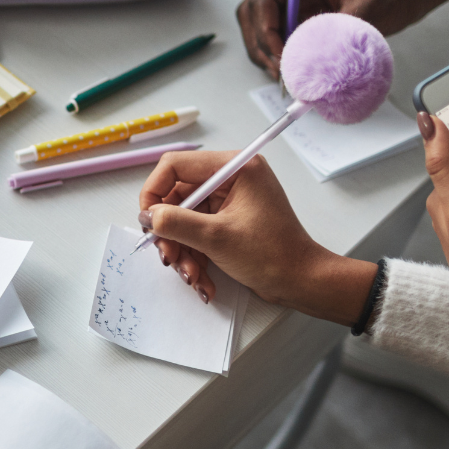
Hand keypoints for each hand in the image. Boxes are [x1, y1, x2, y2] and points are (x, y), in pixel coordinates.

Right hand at [138, 150, 376, 323]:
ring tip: (192, 277)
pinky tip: (202, 280)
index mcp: (234, 168)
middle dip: (171, 233)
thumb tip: (147, 216)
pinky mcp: (227, 222)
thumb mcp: (216, 238)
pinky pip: (196, 234)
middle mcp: (230, 179)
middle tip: (169, 258)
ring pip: (184, 220)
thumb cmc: (272, 255)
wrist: (301, 282)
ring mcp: (229, 202)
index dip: (155, 192)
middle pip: (177, 198)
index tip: (148, 222)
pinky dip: (194, 257)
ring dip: (182, 251)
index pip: (176, 165)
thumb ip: (175, 222)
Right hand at [235, 0, 439, 78]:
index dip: (265, 32)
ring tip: (285, 75)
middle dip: (261, 45)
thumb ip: (329, 36)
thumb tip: (302, 65)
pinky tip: (293, 69)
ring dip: (267, 52)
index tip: (281, 57)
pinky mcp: (304, 10)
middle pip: (254, 13)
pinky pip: (279, 34)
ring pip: (260, 26)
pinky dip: (280, 53)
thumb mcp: (365, 11)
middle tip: (280, 72)